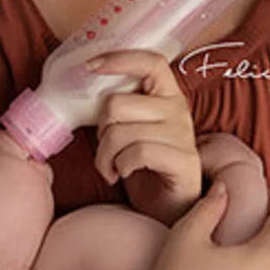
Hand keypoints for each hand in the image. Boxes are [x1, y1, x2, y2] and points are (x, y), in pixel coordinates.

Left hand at [86, 48, 201, 226]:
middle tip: (106, 151)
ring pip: (120, 132)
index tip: (90, 66)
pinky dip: (120, 167)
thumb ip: (119, 111)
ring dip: (105, 156)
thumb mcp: (131, 132)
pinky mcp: (184, 160)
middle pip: (117, 104)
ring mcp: (184, 135)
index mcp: (167, 96)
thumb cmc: (145, 169)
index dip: (119, 59)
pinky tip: (122, 174)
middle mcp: (179, 110)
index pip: (150, 62)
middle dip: (100, 132)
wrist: (169, 210)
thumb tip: (84, 91)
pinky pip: (137, 153)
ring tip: (111, 168)